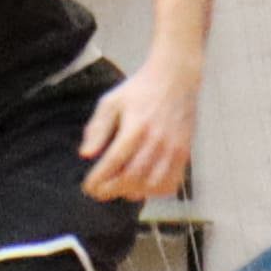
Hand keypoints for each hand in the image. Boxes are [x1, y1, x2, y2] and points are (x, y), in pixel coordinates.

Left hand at [77, 65, 195, 202]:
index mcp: (136, 126)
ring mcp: (173, 149)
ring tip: (118, 188)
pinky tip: (142, 186)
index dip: (99, 179)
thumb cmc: (139, 91)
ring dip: (132, 192)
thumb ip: (97, 128)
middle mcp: (156, 140)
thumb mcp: (111, 102)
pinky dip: (155, 191)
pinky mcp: (184, 153)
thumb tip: (85, 155)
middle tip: (99, 192)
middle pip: (132, 177)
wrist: (175, 78)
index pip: (114, 162)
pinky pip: (171, 183)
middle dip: (111, 189)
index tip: (88, 187)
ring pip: (152, 184)